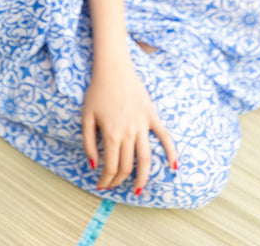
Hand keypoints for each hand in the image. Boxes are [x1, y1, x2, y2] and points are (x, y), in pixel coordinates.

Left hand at [82, 58, 177, 195]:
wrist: (113, 69)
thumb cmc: (97, 92)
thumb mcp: (86, 117)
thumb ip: (88, 143)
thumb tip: (93, 165)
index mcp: (111, 134)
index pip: (111, 167)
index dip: (106, 180)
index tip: (101, 185)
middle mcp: (129, 133)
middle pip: (127, 166)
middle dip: (118, 181)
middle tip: (112, 186)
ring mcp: (143, 125)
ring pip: (146, 159)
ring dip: (143, 178)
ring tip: (138, 190)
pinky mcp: (152, 116)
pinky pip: (165, 137)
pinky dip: (172, 152)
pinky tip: (174, 167)